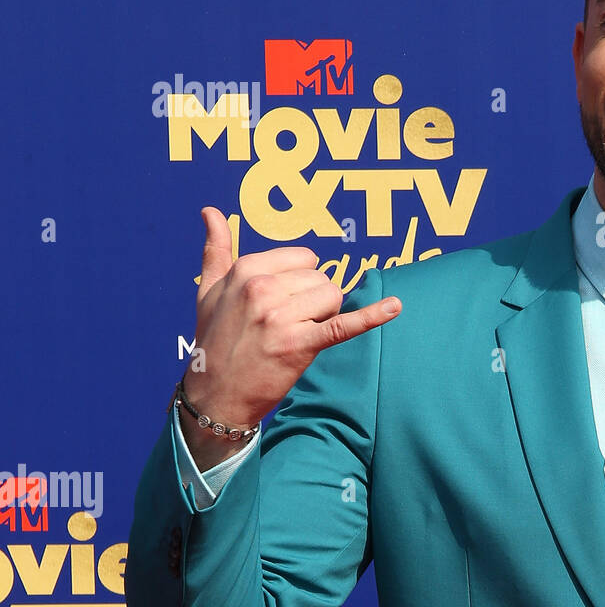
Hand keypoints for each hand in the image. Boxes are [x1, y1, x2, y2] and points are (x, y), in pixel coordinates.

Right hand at [180, 207, 400, 467]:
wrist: (216, 396)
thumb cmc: (214, 340)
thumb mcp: (208, 291)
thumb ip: (216, 249)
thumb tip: (210, 210)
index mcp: (246, 270)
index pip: (305, 259)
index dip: (300, 283)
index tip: (277, 304)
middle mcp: (262, 289)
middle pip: (321, 279)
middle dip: (312, 302)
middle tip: (282, 326)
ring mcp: (282, 317)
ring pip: (334, 298)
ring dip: (323, 317)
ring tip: (294, 336)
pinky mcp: (301, 345)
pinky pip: (344, 325)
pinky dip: (372, 316)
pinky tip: (395, 307)